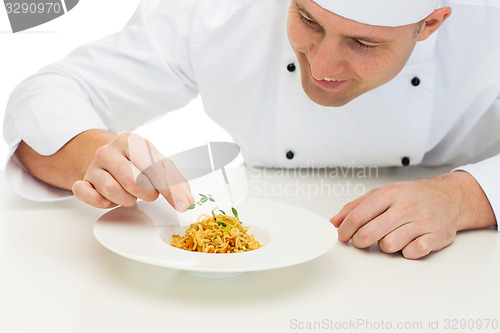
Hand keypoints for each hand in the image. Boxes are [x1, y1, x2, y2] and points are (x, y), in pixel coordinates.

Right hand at [72, 132, 193, 209]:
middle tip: (149, 192)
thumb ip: (175, 183)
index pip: (154, 168)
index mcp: (131, 141)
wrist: (110, 158)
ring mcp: (94, 166)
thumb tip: (187, 201)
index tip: (181, 204)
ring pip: (113, 192)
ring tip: (131, 193)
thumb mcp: (159, 165)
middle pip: (133, 181)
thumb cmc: (137, 162)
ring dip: (128, 200)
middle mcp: (109, 151)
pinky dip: (98, 201)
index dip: (170, 189)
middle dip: (147, 193)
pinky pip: (85, 194)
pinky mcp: (83, 180)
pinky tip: (107, 199)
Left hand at [330, 171, 495, 258]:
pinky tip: (408, 242)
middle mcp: (406, 206)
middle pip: (369, 233)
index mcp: (390, 194)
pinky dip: (406, 251)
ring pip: (388, 245)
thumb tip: (334, 222)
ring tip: (390, 237)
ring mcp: (423, 221)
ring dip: (385, 246)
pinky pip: (411, 253)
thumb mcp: (382, 194)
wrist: (449, 197)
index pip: (358, 216)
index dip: (345, 230)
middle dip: (359, 242)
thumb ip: (356, 206)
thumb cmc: (411, 196)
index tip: (342, 236)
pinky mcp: (437, 236)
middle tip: (361, 241)